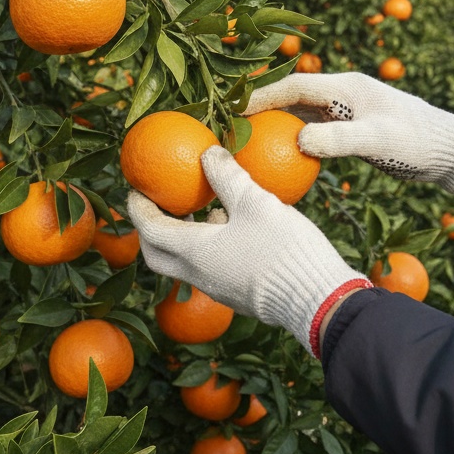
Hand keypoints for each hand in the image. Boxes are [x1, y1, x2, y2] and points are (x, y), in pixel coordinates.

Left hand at [127, 146, 370, 355]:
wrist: (318, 300)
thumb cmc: (283, 249)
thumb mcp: (255, 202)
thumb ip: (227, 176)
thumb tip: (208, 152)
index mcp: (194, 252)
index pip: (149, 230)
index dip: (138, 208)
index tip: (135, 189)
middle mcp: (198, 275)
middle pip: (157, 255)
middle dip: (150, 229)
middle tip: (156, 204)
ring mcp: (217, 289)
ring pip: (183, 264)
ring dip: (181, 238)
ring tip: (198, 210)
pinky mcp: (237, 294)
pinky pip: (207, 269)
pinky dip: (205, 248)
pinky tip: (230, 228)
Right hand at [247, 72, 453, 196]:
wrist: (451, 151)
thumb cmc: (418, 142)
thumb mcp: (379, 141)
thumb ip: (339, 140)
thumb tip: (298, 140)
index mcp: (347, 87)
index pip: (294, 87)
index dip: (262, 96)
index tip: (233, 109)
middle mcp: (344, 94)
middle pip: (292, 97)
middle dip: (260, 109)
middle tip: (230, 126)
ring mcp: (347, 111)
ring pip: (301, 114)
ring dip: (275, 125)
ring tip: (247, 142)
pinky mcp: (352, 129)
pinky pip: (314, 131)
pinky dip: (294, 140)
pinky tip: (281, 159)